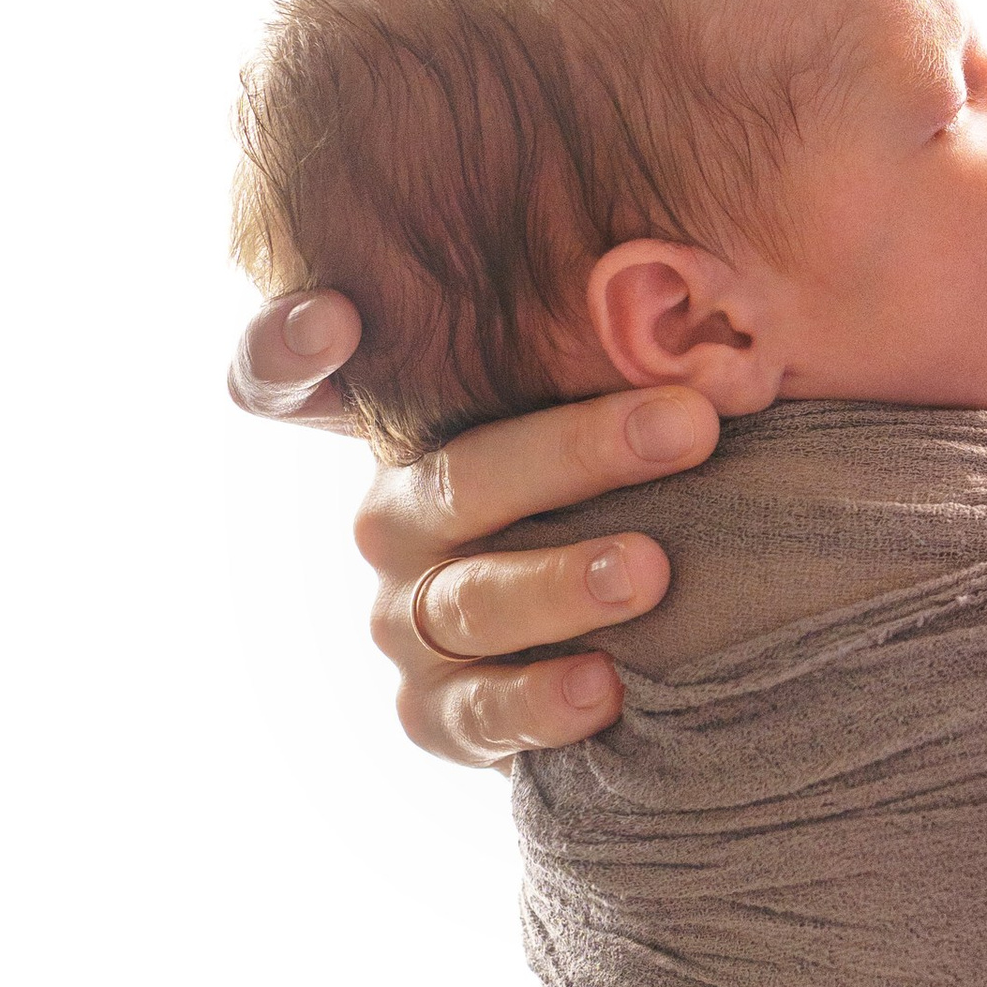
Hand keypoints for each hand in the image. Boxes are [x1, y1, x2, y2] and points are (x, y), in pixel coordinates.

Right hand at [229, 288, 720, 765]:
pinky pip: (472, 712)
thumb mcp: (608, 407)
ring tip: (651, 570)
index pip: (293, 378)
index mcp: (411, 429)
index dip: (288, 347)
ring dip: (564, 581)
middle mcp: (392, 520)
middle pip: (455, 482)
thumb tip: (699, 274)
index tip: (335, 315)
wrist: (631, 635)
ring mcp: (404, 621)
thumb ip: (606, 346)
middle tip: (687, 425)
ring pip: (469, 599)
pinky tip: (606, 686)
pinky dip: (537, 700)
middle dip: (578, 450)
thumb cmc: (626, 484)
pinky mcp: (432, 712)